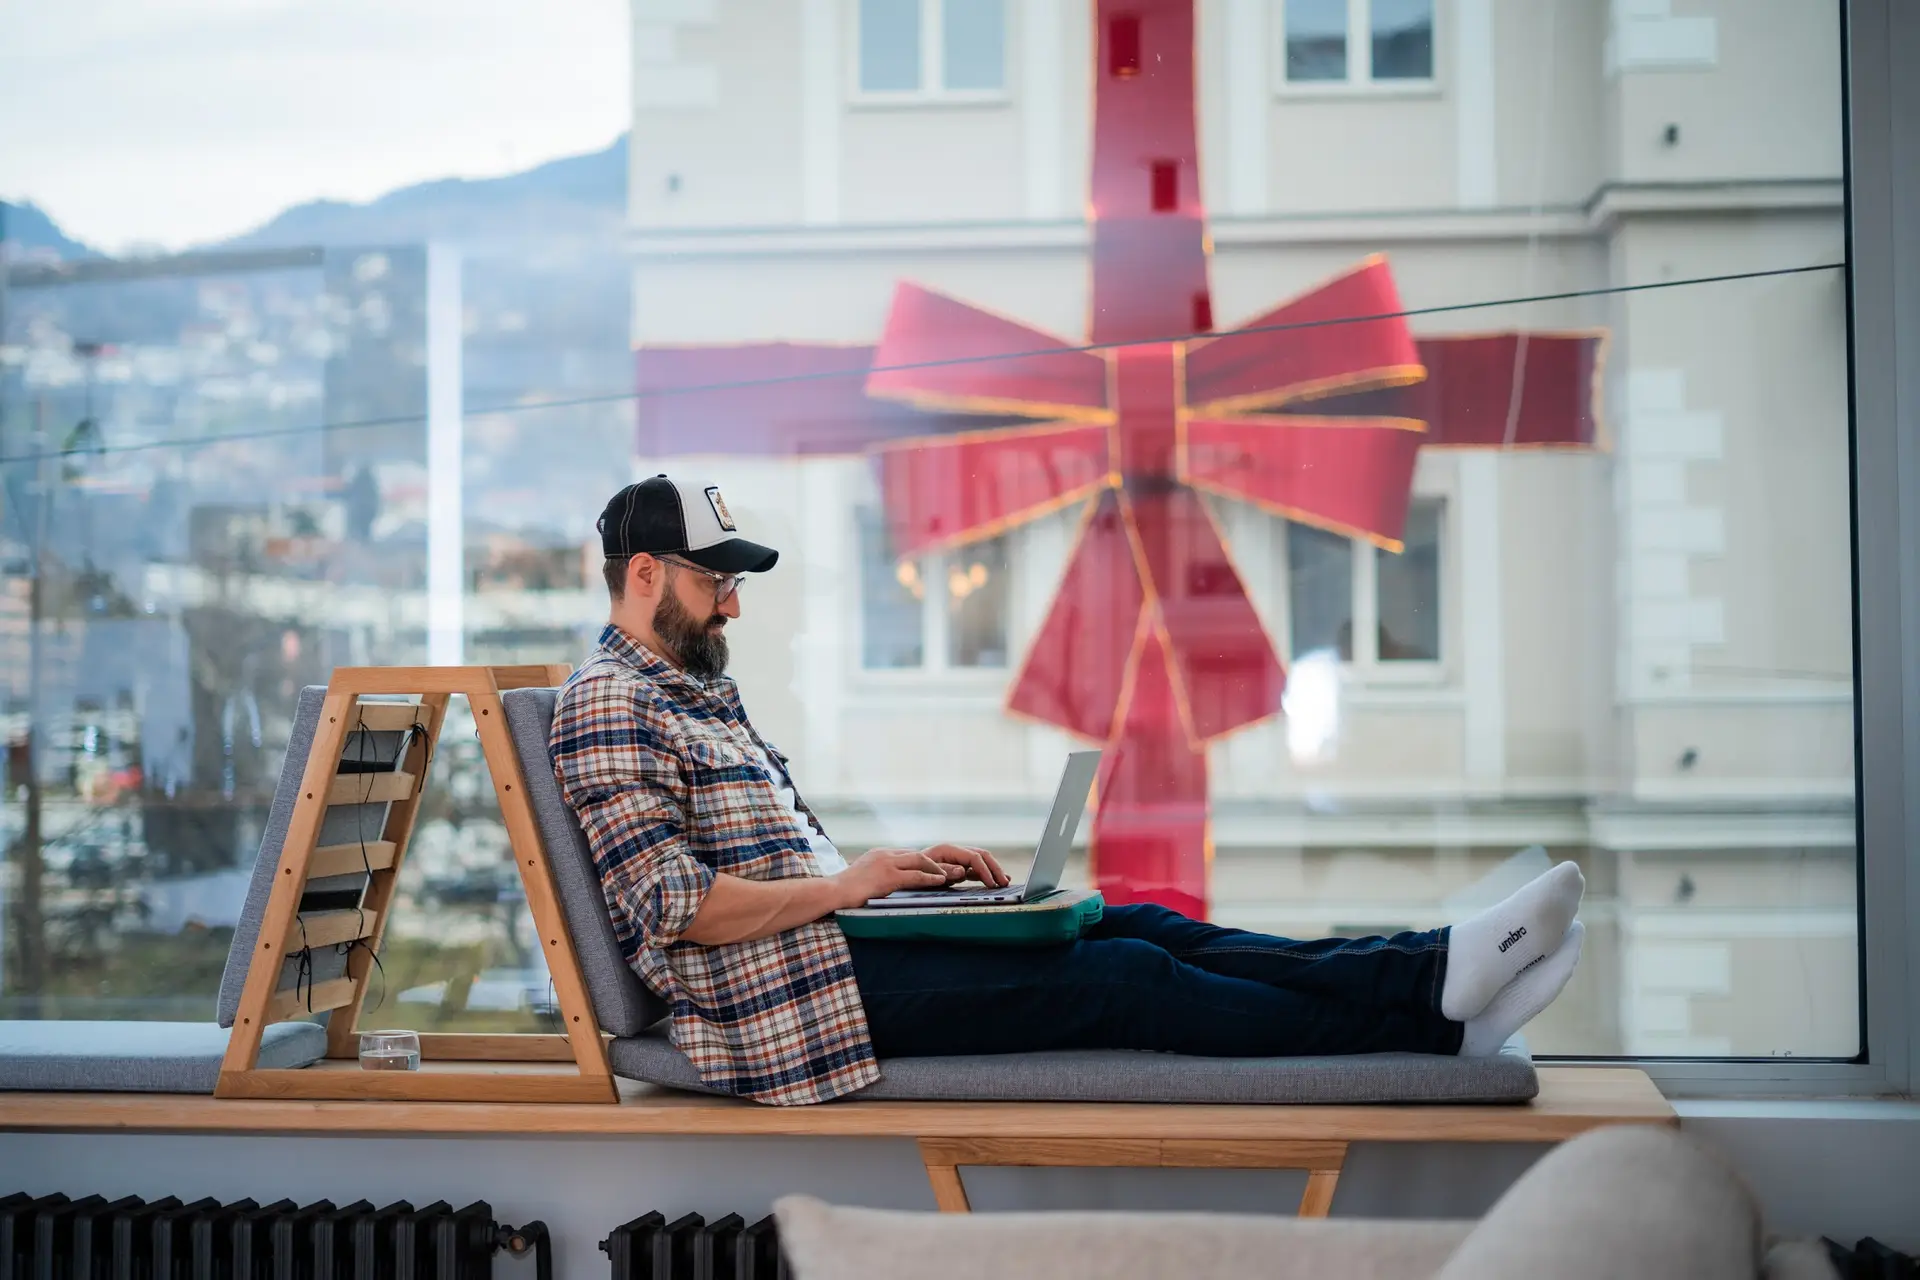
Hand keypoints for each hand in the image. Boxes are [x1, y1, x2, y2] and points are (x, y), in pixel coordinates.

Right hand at [832, 847, 949, 907]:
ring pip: (920, 860)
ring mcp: (887, 863)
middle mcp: (885, 854)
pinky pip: (915, 875)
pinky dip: (930, 877)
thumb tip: (882, 885)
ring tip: (950, 875)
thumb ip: (876, 876)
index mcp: (879, 854)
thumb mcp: (863, 877)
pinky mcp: (888, 876)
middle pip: (917, 854)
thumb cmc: (844, 890)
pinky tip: (941, 881)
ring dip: (937, 868)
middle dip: (935, 862)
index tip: (936, 870)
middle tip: (949, 870)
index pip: (907, 855)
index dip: (923, 862)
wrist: (832, 891)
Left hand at [920, 843, 1009, 888]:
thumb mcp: (925, 871)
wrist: (904, 872)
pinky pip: (976, 869)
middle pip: (981, 856)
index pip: (973, 857)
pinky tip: (995, 881)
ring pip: (981, 861)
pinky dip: (986, 874)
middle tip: (1004, 882)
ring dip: (993, 870)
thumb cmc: (913, 871)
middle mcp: (954, 851)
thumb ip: (945, 870)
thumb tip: (963, 870)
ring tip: (1005, 881)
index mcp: (948, 849)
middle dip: (994, 868)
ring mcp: (957, 859)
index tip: (992, 883)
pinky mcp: (957, 867)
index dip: (984, 870)